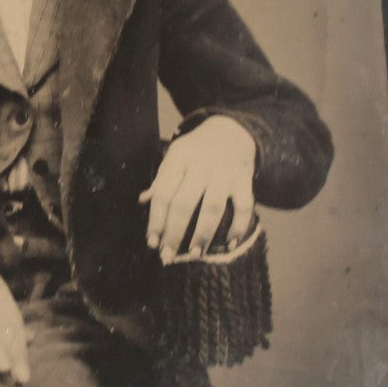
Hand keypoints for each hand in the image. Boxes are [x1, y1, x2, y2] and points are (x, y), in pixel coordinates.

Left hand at [138, 116, 255, 263]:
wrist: (232, 130)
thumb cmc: (196, 150)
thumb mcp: (175, 156)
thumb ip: (162, 180)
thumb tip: (142, 201)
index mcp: (179, 159)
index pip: (163, 194)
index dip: (156, 220)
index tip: (152, 242)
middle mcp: (201, 166)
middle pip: (184, 204)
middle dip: (174, 233)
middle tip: (168, 256)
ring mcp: (225, 173)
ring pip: (213, 208)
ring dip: (203, 234)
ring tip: (195, 254)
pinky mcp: (245, 180)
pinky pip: (244, 207)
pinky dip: (239, 227)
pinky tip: (230, 244)